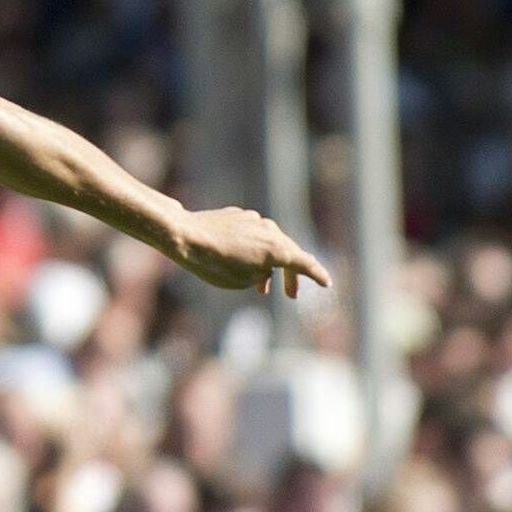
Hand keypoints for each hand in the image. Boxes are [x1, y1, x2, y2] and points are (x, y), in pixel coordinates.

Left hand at [169, 206, 332, 297]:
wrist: (184, 235)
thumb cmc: (212, 263)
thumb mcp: (241, 281)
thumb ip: (260, 275)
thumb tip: (262, 266)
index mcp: (278, 249)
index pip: (305, 263)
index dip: (317, 275)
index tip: (327, 283)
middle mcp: (271, 231)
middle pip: (289, 254)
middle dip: (290, 277)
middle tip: (290, 295)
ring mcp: (255, 220)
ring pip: (270, 244)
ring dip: (269, 265)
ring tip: (262, 287)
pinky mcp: (238, 216)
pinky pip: (252, 235)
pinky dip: (253, 250)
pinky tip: (241, 262)